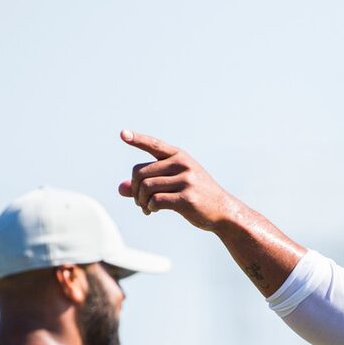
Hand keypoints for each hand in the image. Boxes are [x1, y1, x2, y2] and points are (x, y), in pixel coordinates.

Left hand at [118, 130, 234, 230]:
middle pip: (141, 173)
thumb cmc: (196, 195)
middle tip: (139, 200)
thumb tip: (120, 189)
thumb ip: (147, 184)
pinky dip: (150, 207)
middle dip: (135, 189)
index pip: (154, 145)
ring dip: (141, 201)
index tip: (123, 134)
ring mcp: (186, 181)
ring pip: (147, 187)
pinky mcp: (187, 198)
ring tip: (145, 207)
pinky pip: (156, 200)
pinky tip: (153, 210)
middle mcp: (182, 164)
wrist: (222, 210)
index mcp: (179, 156)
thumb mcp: (173, 184)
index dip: (137, 139)